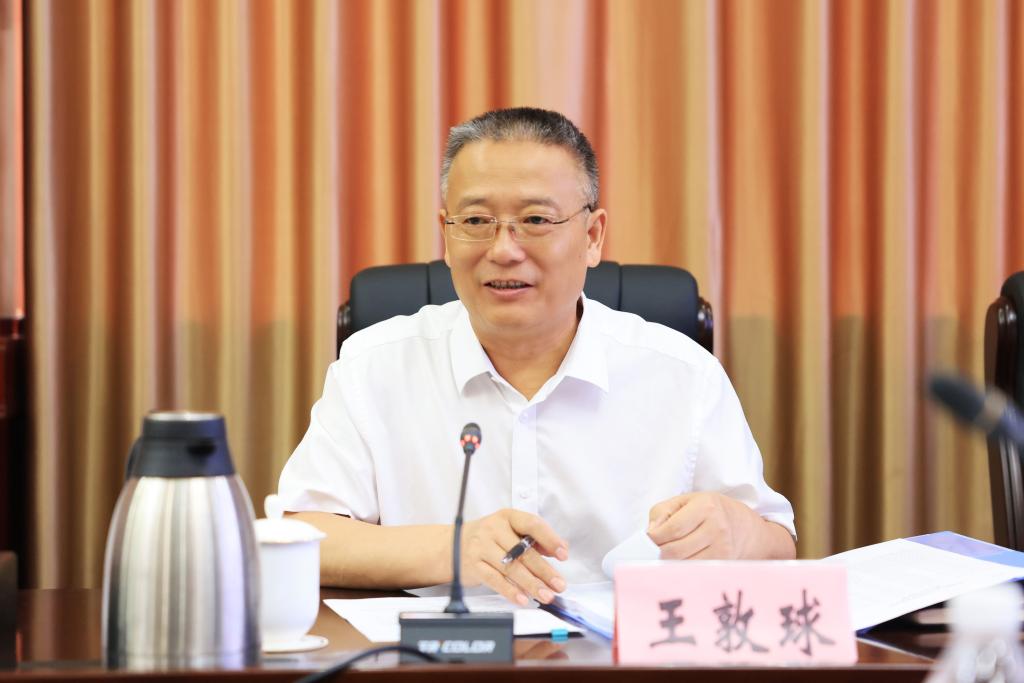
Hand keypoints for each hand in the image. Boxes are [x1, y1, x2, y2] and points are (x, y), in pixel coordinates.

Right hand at [460, 508, 568, 605]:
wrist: (452, 545)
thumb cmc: (489, 538)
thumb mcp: (510, 530)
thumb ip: (533, 539)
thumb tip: (558, 549)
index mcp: (508, 516)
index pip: (532, 524)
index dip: (550, 539)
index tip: (563, 554)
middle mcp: (493, 529)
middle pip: (523, 551)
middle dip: (544, 570)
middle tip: (559, 585)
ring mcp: (481, 547)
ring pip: (511, 567)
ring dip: (531, 584)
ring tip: (546, 595)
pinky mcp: (474, 565)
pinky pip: (495, 580)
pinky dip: (510, 591)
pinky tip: (523, 599)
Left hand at [647, 492, 763, 559]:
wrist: (741, 525)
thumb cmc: (707, 510)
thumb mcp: (684, 501)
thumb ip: (661, 513)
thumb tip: (650, 534)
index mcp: (706, 507)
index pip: (673, 528)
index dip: (655, 538)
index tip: (646, 540)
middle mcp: (717, 528)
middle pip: (677, 550)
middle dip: (658, 552)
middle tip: (651, 551)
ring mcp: (722, 549)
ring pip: (684, 564)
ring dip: (668, 563)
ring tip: (663, 556)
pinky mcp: (722, 564)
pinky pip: (694, 571)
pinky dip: (680, 570)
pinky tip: (676, 563)